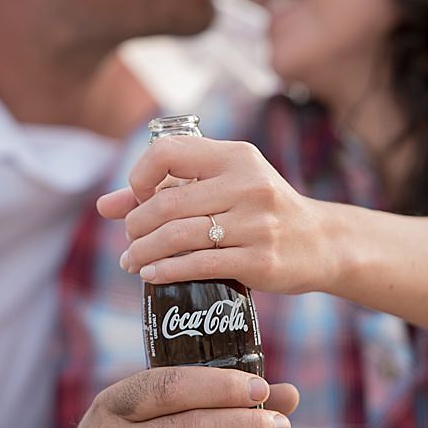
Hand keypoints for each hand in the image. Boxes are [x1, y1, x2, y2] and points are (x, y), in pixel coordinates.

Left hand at [99, 136, 328, 293]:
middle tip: (130, 241)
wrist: (323, 243)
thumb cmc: (263, 212)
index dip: (139, 177)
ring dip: (143, 252)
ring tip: (133, 262)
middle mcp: (249, 186)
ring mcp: (257, 225)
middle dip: (135, 227)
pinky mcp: (261, 260)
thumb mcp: (225, 187)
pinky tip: (152, 275)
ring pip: (178, 237)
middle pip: (167, 205)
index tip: (139, 199)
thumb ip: (169, 189)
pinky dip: (166, 271)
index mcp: (237, 157)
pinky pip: (200, 265)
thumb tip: (104, 206)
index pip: (168, 153)